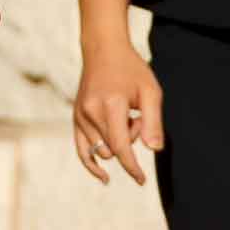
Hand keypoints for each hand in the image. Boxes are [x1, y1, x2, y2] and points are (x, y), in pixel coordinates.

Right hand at [73, 39, 162, 185]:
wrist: (103, 49)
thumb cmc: (131, 69)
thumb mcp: (151, 91)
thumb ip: (153, 121)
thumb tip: (153, 150)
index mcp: (110, 104)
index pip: (121, 147)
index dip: (132, 167)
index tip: (141, 180)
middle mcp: (91, 111)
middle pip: (113, 148)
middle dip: (129, 141)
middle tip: (136, 116)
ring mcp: (80, 114)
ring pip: (101, 149)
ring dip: (116, 143)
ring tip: (123, 118)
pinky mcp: (76, 116)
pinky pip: (82, 149)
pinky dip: (91, 164)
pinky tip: (103, 176)